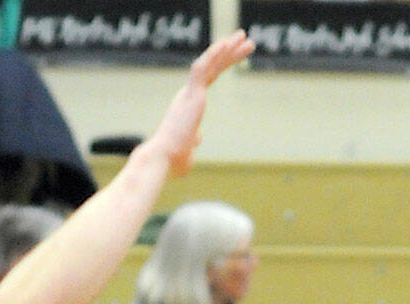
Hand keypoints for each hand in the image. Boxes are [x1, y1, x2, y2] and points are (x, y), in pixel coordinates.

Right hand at [144, 32, 253, 177]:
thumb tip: (198, 138)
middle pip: (213, 67)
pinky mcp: (190, 94)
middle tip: (247, 40)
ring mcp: (189, 93)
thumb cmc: (172, 160)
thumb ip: (193, 141)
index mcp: (188, 104)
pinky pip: (202, 68)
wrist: (162, 159)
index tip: (235, 55)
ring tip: (244, 36)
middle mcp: (188, 94)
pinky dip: (213, 55)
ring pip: (210, 63)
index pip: (209, 77)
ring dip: (228, 49)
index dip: (222, 64)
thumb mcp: (188, 149)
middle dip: (230, 52)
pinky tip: (226, 44)